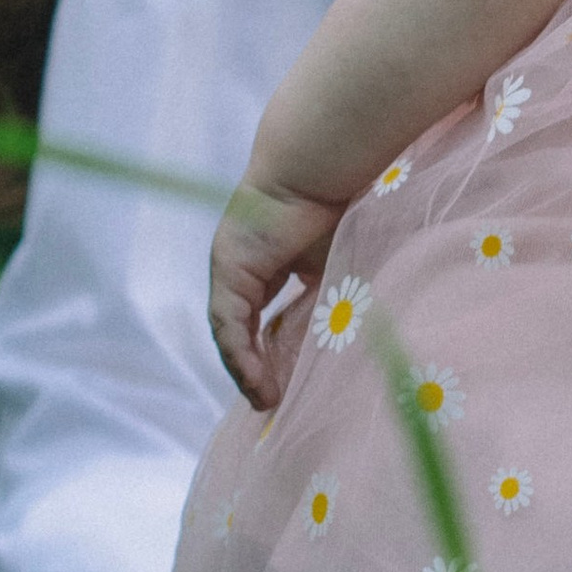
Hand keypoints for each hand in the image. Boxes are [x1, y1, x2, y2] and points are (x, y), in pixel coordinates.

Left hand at [209, 177, 343, 406]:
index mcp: (271, 263)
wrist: (317, 169)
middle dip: (258, 367)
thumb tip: (343, 336)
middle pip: (246, 329)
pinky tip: (256, 380)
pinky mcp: (228, 272)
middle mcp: (245, 268)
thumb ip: (328, 297)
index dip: (273, 351)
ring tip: (265, 400)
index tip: (287, 382)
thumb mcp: (334, 264)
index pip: (264, 317)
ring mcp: (231, 269)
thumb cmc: (337, 206)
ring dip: (247, 369)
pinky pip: (229, 325)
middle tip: (274, 402)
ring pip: (233, 332)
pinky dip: (241, 355)